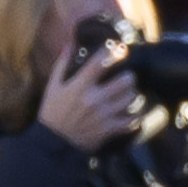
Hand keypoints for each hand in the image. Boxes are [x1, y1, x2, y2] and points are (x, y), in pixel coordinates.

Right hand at [38, 23, 143, 152]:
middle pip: (125, 80)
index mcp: (79, 86)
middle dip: (128, 77)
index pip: (99, 62)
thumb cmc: (53, 113)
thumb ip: (62, 64)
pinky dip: (134, 116)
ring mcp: (104, 115)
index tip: (120, 49)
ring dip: (132, 95)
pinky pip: (132, 120)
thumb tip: (70, 44)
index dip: (113, 52)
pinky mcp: (110, 129)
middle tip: (126, 78)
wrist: (53, 143)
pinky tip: (130, 113)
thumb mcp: (53, 87)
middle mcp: (93, 98)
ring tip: (128, 94)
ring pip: (131, 98)